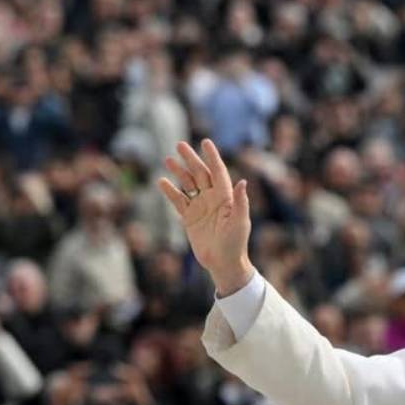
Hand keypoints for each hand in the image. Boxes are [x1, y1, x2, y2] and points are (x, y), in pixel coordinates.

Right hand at [158, 140, 253, 294]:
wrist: (223, 263)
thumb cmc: (236, 243)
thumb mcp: (240, 223)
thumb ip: (240, 202)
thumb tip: (242, 182)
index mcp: (226, 197)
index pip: (218, 171)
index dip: (212, 157)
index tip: (205, 142)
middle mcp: (213, 199)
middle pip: (200, 173)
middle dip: (190, 159)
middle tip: (179, 144)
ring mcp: (201, 207)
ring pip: (188, 184)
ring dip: (179, 172)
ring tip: (168, 159)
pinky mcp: (190, 218)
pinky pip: (178, 200)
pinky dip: (170, 191)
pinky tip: (162, 181)